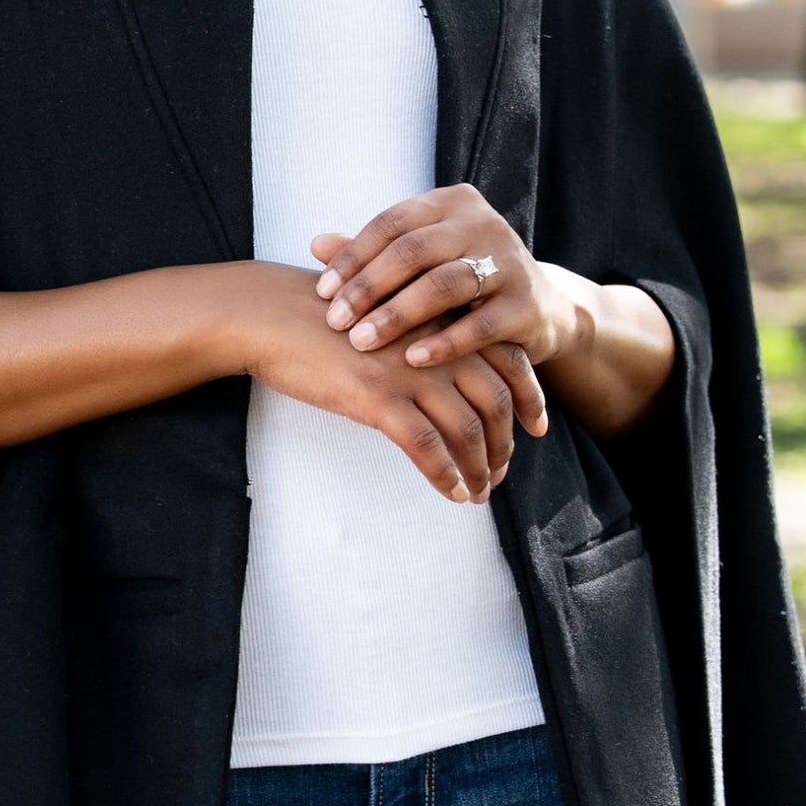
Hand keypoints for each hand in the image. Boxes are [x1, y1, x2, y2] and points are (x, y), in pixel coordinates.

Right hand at [231, 262, 528, 503]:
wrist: (269, 314)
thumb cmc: (315, 314)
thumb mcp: (382, 312)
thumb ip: (416, 334)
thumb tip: (436, 370)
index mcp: (438, 319)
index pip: (506, 358)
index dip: (527, 396)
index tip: (536, 426)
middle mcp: (433, 344)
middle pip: (494, 399)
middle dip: (505, 442)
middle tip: (502, 470)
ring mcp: (408, 372)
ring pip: (467, 429)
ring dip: (480, 468)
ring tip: (478, 492)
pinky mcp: (378, 398)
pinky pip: (427, 446)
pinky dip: (446, 475)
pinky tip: (451, 493)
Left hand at [309, 186, 578, 388]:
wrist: (541, 309)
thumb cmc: (463, 282)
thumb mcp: (422, 262)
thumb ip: (375, 252)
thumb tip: (315, 244)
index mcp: (452, 204)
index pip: (392, 223)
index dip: (353, 257)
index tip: (323, 293)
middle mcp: (484, 224)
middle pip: (413, 251)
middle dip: (368, 288)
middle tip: (335, 322)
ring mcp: (510, 263)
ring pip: (443, 285)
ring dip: (397, 316)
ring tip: (362, 342)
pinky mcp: (527, 305)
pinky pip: (479, 326)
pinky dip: (442, 344)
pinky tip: (410, 360)